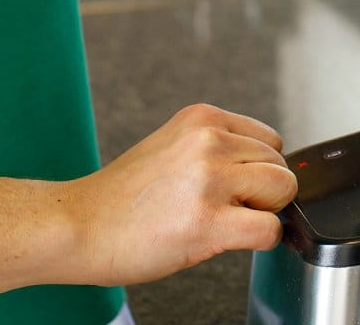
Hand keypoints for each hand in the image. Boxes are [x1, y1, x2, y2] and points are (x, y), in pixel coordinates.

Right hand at [63, 104, 296, 286]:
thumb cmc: (121, 197)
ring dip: (264, 213)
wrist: (77, 226)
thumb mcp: (173, 146)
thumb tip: (264, 169)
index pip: (270, 140)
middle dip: (264, 193)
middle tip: (226, 209)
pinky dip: (262, 240)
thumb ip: (216, 147)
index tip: (235, 188)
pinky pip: (269, 230)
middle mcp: (209, 141)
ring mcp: (209, 180)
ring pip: (283, 192)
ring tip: (224, 221)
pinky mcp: (208, 221)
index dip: (258, 169)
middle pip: (280, 166)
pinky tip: (229, 240)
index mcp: (202, 119)